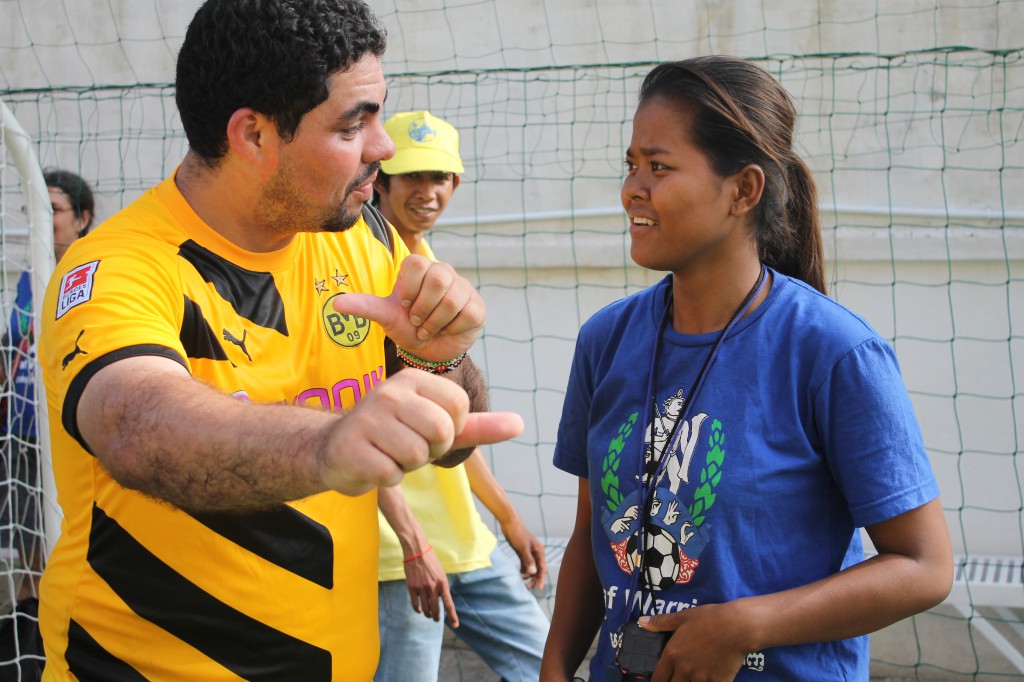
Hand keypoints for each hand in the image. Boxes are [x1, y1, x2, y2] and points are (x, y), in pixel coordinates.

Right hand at [318, 370, 523, 494]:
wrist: (335, 451)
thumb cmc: (392, 436)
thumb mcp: (435, 425)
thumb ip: (478, 426)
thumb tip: (520, 424)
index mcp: (412, 379)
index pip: (459, 406)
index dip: (451, 429)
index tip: (427, 430)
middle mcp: (389, 392)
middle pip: (441, 431)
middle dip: (431, 450)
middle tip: (408, 446)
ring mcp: (367, 419)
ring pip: (417, 455)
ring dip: (407, 465)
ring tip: (388, 453)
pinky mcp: (351, 448)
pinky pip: (392, 474)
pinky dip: (387, 478)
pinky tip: (371, 464)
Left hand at [332, 254, 484, 362]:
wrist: (430, 350)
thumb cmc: (407, 327)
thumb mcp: (385, 317)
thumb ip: (364, 306)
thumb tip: (335, 304)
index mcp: (419, 268)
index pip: (415, 265)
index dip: (408, 291)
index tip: (405, 306)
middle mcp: (443, 272)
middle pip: (438, 280)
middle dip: (423, 309)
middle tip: (417, 322)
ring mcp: (463, 288)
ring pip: (453, 299)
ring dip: (435, 322)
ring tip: (429, 329)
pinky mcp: (477, 307)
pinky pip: (467, 314)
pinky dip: (452, 329)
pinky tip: (447, 331)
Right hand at [403, 548, 459, 626]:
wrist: (417, 551)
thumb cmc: (431, 562)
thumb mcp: (441, 573)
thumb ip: (441, 587)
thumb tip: (438, 601)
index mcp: (443, 584)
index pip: (449, 604)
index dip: (452, 616)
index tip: (455, 626)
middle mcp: (433, 587)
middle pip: (436, 610)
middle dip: (436, 617)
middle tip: (436, 619)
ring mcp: (422, 588)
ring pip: (425, 609)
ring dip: (427, 613)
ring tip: (428, 613)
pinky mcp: (412, 587)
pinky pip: (415, 604)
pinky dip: (418, 609)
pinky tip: (419, 609)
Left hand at [501, 516, 547, 589]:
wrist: (509, 523)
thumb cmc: (517, 534)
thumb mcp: (522, 548)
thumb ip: (528, 560)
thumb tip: (533, 573)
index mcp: (539, 551)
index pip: (542, 568)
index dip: (541, 579)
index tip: (539, 589)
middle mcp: (536, 553)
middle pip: (537, 569)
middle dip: (534, 579)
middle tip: (527, 588)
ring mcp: (529, 553)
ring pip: (531, 568)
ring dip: (527, 575)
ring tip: (521, 582)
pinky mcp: (522, 552)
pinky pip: (525, 564)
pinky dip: (523, 570)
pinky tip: (518, 575)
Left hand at [638, 602, 749, 681]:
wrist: (737, 626)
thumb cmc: (709, 618)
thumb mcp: (683, 617)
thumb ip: (661, 622)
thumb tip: (641, 622)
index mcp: (673, 654)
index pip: (658, 678)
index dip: (658, 681)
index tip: (661, 680)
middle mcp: (684, 669)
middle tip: (679, 677)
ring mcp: (701, 678)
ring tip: (694, 677)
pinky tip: (710, 678)